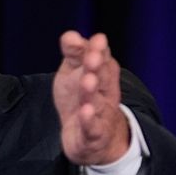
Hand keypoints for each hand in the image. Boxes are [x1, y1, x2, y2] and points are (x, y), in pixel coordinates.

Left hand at [54, 31, 130, 164]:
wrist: (89, 140)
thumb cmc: (80, 99)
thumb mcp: (74, 73)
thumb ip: (74, 54)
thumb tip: (70, 35)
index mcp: (102, 75)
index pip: (103, 59)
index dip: (99, 50)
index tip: (96, 40)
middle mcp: (105, 93)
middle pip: (103, 78)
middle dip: (98, 67)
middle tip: (92, 56)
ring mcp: (101, 114)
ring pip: (97, 102)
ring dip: (92, 91)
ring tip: (87, 80)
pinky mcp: (93, 135)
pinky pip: (92, 127)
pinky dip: (89, 120)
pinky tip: (85, 112)